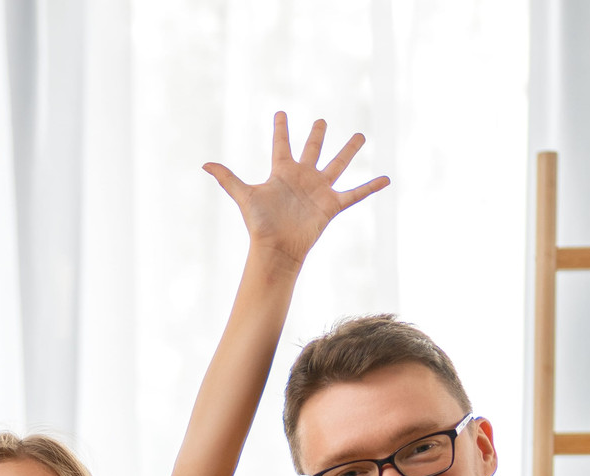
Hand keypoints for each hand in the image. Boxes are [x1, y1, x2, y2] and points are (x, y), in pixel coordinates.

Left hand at [205, 115, 386, 269]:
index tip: (280, 113)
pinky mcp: (332, 205)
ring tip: (361, 136)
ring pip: (338, 164)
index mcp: (282, 172)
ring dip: (349, 150)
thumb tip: (204, 164)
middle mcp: (302, 178)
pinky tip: (386, 179)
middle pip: (312, 150)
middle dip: (317, 135)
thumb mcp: (244, 196)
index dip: (281, 128)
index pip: (281, 144)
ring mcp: (319, 190)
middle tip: (322, 120)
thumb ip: (227, 178)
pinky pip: (355, 194)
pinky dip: (370, 187)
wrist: (276, 249)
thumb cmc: (259, 224)